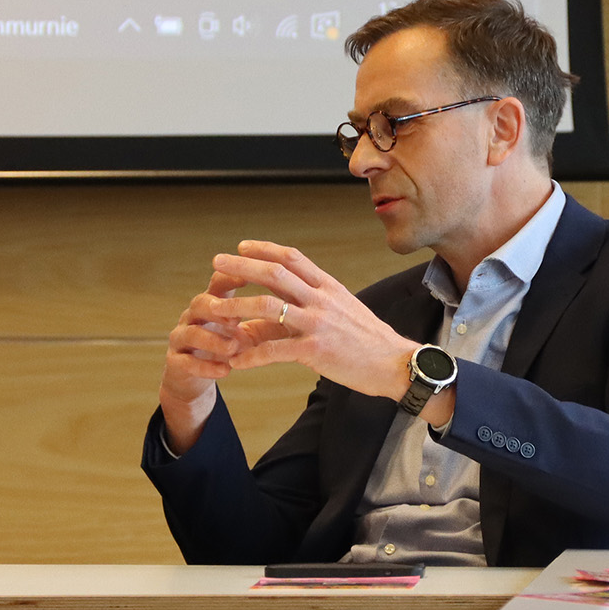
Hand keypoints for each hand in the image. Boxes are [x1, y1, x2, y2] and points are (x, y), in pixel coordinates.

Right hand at [159, 265, 264, 453]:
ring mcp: (181, 339)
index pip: (221, 281)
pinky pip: (186, 363)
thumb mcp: (244, 327)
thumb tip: (297, 293)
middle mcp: (194, 316)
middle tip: (237, 319)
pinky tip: (225, 371)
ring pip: (191, 333)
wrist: (194, 375)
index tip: (254, 278)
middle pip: (200, 302)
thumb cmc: (225, 345)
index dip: (235, 276)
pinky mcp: (176, 363)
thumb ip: (262, 312)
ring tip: (234, 348)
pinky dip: (206, 367)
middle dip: (220, 309)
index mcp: (213, 302)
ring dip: (214, 340)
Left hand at [196, 242, 439, 408]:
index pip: (292, 258)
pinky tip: (236, 360)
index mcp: (329, 287)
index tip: (241, 246)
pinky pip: (275, 350)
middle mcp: (322, 300)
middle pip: (274, 274)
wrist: (395, 363)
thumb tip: (294, 295)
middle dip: (241, 266)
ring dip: (235, 307)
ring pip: (268, 307)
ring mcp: (318, 324)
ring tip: (212, 310)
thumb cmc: (370, 339)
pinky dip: (252, 355)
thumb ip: (318, 300)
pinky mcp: (316, 351)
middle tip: (216, 263)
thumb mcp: (345, 309)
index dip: (264, 249)